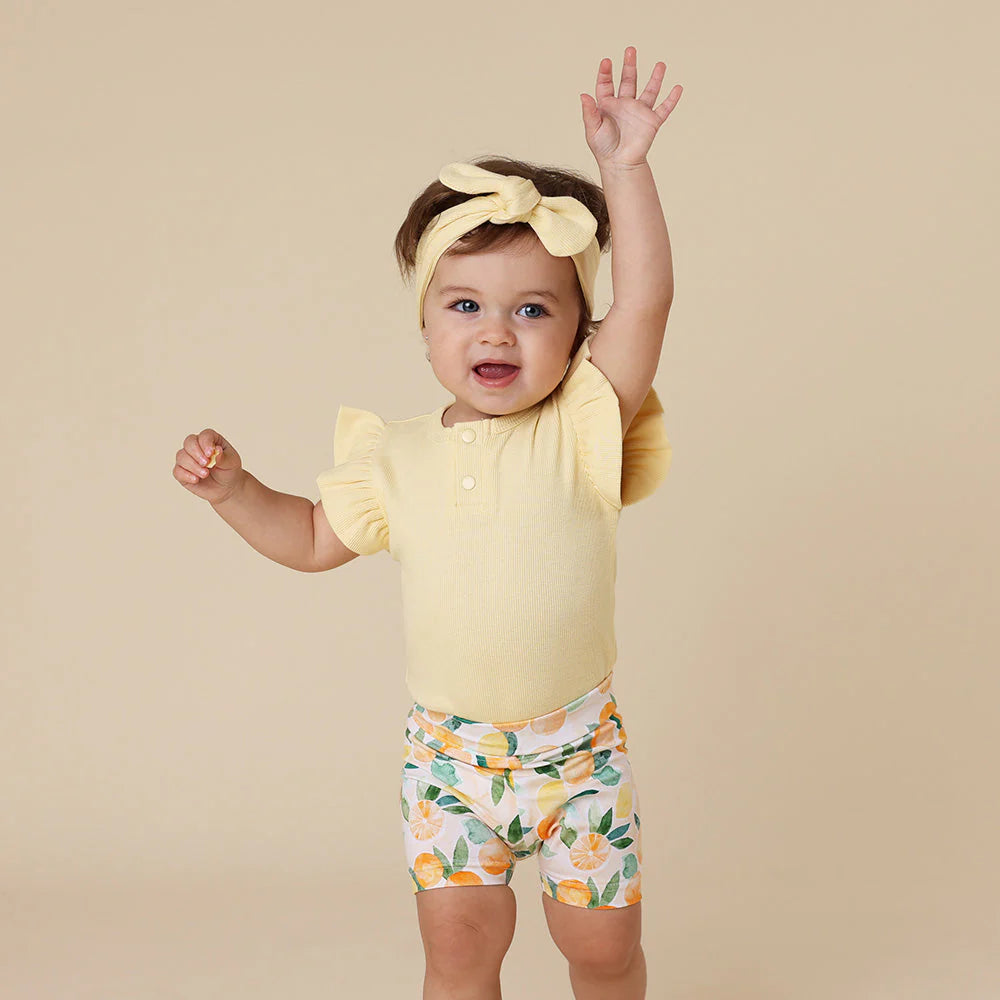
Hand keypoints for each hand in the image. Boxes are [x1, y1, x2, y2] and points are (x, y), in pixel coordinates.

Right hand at [173, 429, 243, 504]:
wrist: (226, 488)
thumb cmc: (229, 471)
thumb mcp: (232, 463)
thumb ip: (224, 457)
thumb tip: (217, 451)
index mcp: (211, 440)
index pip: (205, 435)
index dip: (206, 442)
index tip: (210, 453)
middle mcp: (197, 446)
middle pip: (189, 442)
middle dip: (196, 453)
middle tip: (206, 464)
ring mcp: (188, 458)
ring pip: (181, 456)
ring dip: (193, 466)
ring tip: (205, 474)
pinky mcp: (182, 472)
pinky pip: (177, 471)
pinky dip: (186, 475)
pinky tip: (196, 480)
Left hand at [580, 46, 681, 168]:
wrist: (619, 165)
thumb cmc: (603, 148)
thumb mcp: (592, 129)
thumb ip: (589, 112)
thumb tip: (583, 94)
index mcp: (609, 105)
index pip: (607, 84)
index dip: (606, 73)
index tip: (606, 62)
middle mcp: (625, 105)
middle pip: (628, 80)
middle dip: (630, 65)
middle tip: (630, 50)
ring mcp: (639, 112)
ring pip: (649, 91)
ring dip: (655, 78)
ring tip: (660, 64)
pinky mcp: (652, 122)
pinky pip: (664, 109)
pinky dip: (672, 99)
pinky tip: (678, 88)